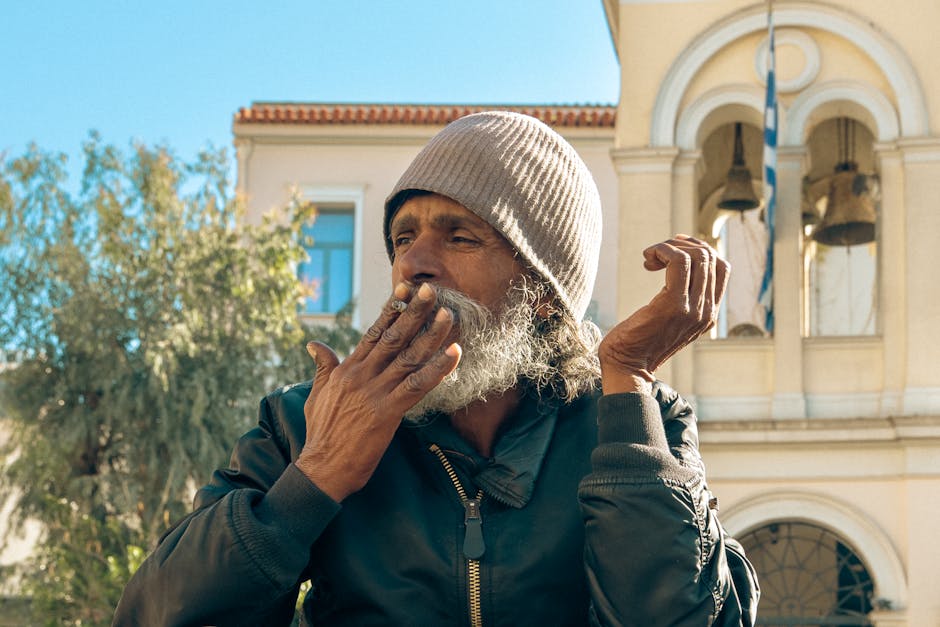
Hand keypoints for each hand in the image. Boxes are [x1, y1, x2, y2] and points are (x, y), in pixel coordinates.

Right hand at [296, 282, 460, 501]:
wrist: (322, 467)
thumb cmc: (321, 432)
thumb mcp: (318, 393)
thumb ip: (324, 366)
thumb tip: (314, 344)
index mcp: (347, 369)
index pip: (373, 332)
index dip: (391, 310)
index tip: (405, 290)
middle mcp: (362, 375)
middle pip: (393, 337)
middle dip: (414, 312)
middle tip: (431, 290)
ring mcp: (375, 392)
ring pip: (408, 357)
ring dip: (431, 335)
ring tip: (447, 315)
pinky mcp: (387, 412)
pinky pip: (417, 386)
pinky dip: (437, 369)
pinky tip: (453, 355)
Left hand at [599, 235, 728, 394]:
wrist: (627, 367)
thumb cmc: (638, 341)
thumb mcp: (667, 319)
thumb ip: (679, 298)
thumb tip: (676, 263)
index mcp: (708, 314)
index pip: (721, 267)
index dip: (698, 249)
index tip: (671, 249)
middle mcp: (707, 311)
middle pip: (710, 257)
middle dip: (682, 244)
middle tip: (657, 253)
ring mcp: (694, 309)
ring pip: (697, 256)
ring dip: (670, 246)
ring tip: (650, 257)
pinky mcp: (675, 305)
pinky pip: (679, 262)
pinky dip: (663, 251)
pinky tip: (647, 260)